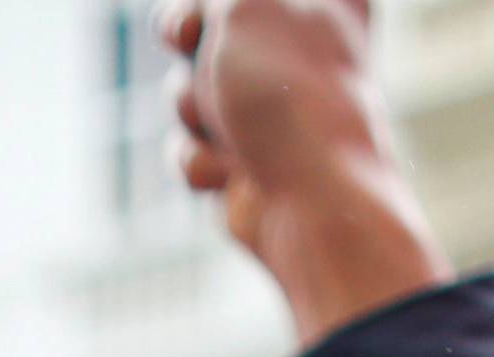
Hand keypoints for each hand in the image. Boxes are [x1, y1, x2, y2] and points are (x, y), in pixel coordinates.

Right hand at [162, 0, 448, 343]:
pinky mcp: (240, 162)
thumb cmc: (285, 91)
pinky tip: (231, 175)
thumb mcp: (241, 3)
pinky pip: (191, 149)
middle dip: (186, 41)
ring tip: (225, 124)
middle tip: (187, 38)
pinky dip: (201, 161)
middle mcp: (291, 50)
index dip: (203, 0)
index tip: (199, 13)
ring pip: (188, 93)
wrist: (307, 199)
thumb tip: (202, 10)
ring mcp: (264, 111)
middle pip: (204, 28)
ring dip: (190, 107)